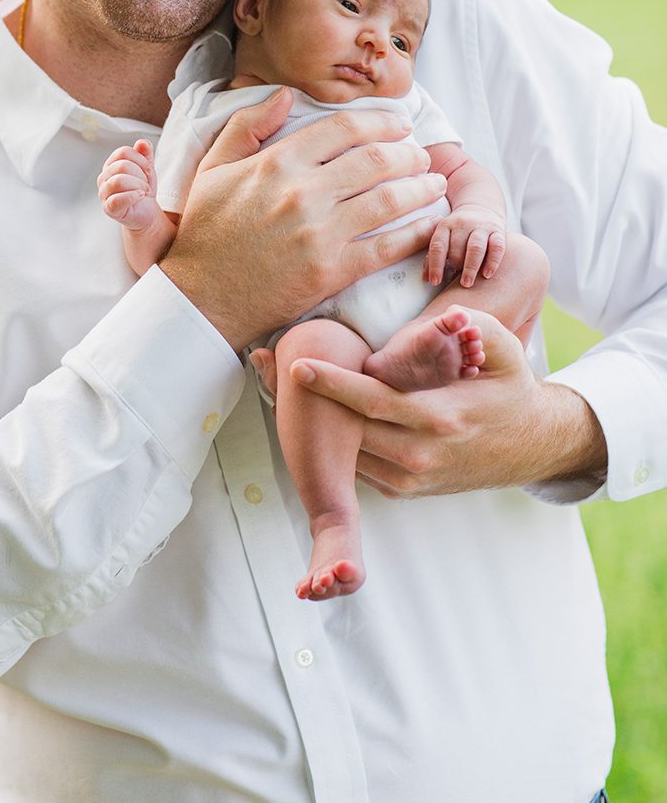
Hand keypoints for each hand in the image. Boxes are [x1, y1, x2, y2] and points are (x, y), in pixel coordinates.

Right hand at [97, 140, 159, 230]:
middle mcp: (103, 177)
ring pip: (119, 181)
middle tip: (146, 183)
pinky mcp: (108, 208)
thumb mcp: (148, 168)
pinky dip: (134, 196)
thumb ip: (146, 154)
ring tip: (144, 191)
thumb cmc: (143, 189)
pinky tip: (141, 196)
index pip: (123, 152)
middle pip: (121, 165)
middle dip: (140, 174)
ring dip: (138, 185)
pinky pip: (117, 199)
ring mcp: (104, 193)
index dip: (140, 159)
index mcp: (111, 165)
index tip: (148, 170)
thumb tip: (142, 143)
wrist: (146, 212)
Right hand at [159, 87, 447, 351]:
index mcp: (278, 162)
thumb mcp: (213, 168)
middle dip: (408, 154)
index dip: (380, 121)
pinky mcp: (332, 271)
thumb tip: (285, 95)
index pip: (344, 128)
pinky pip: (387, 247)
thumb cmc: (206, 232)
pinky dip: (415, 233)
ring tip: (435, 184)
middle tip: (421, 155)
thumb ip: (247, 126)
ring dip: (421, 188)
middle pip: (376, 160)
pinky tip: (430, 225)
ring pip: (390, 200)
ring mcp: (321, 233)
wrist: (202, 297)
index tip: (400, 124)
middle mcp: (304, 192)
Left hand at [281, 310, 607, 495]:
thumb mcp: (507, 352)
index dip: (333, 385)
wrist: (530, 446)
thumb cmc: (510, 389)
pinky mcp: (404, 489)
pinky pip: (357, 467)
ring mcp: (411, 479)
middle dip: (308, 402)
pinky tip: (312, 412)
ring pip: (346, 454)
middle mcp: (421, 456)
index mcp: (441, 420)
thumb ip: (478, 327)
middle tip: (270, 364)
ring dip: (313, 424)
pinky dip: (332, 443)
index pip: (375, 402)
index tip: (297, 366)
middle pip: (348, 431)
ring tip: (279, 383)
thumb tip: (451, 313)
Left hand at [426, 206, 506, 287]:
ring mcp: (481, 227)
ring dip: (471, 267)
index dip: (435, 265)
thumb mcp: (443, 238)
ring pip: (476, 247)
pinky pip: (497, 247)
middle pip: (457, 247)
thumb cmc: (458, 232)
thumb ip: (433, 256)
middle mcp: (462, 224)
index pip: (438, 246)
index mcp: (445, 226)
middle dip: (455, 265)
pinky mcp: (498, 232)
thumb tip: (426, 279)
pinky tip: (487, 275)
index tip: (434, 282)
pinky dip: (492, 262)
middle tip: (455, 280)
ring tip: (467, 283)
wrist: (481, 208)